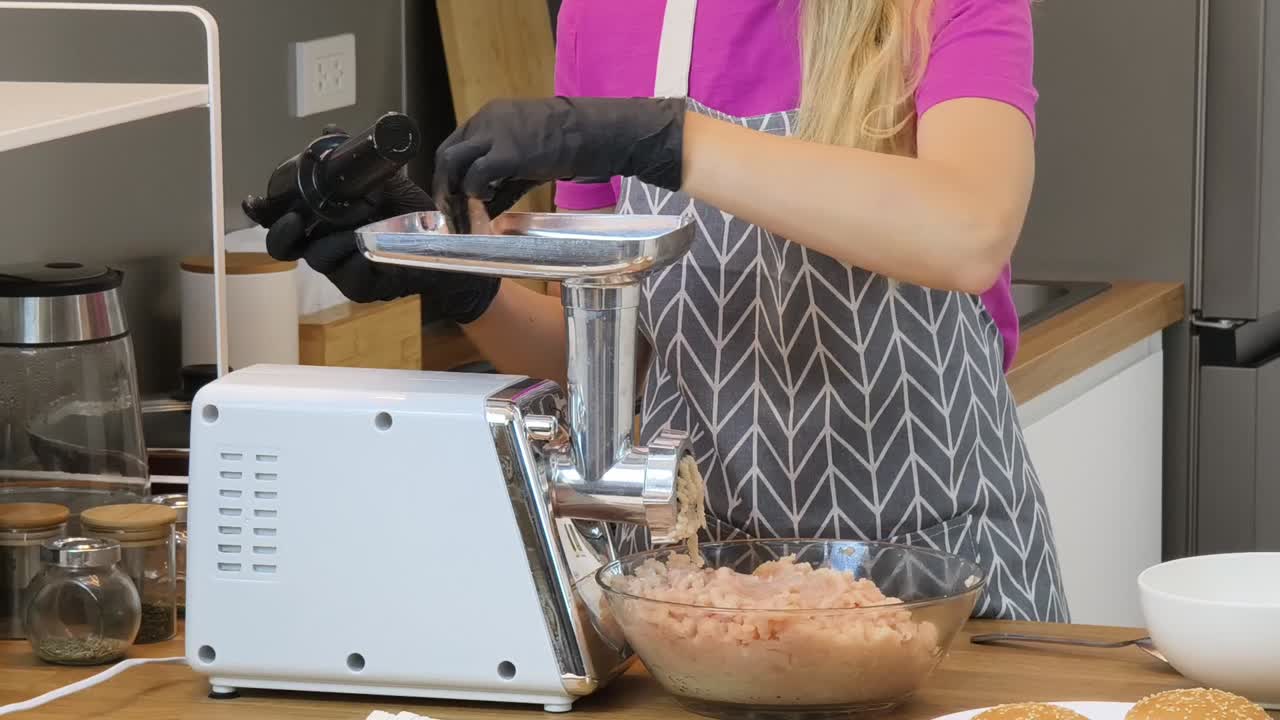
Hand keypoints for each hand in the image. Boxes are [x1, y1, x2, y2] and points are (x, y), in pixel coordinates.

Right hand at [265, 171, 498, 322]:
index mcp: (323, 226)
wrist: (449, 244)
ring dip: (333, 238)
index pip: (283, 222)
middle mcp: (326, 249)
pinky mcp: (362, 289)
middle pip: (285, 247)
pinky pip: (348, 275)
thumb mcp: (384, 182)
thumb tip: (329, 131)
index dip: (263, 213)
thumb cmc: (411, 217)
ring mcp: (342, 272)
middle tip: (295, 218)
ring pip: (318, 258)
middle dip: (283, 232)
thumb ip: (356, 162)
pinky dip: (355, 256)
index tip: (253, 202)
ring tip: (358, 220)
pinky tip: (367, 243)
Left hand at [432, 97, 685, 232]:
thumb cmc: (568, 144)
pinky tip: (486, 203)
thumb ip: (502, 177)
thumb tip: (484, 206)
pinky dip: (474, 192)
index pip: (455, 144)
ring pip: (453, 161)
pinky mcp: (507, 151)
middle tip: (449, 211)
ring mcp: (494, 133)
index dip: (449, 174)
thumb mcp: (528, 156)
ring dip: (452, 190)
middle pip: (447, 153)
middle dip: (443, 185)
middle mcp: (486, 120)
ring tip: (461, 213)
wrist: (594, 133)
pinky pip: (476, 174)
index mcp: (490, 116)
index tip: (450, 197)